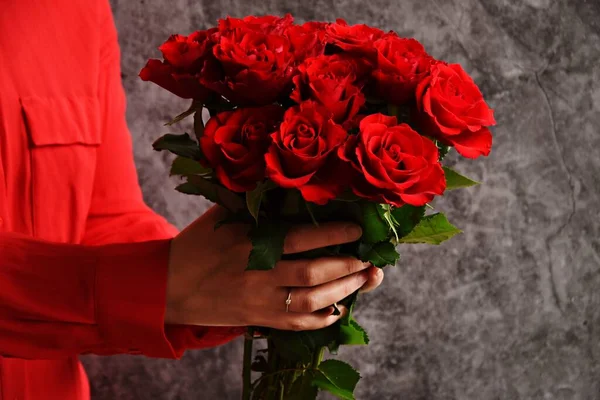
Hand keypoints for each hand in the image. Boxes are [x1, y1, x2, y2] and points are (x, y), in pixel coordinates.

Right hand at [165, 206, 383, 330]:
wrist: (166, 285)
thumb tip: (288, 186)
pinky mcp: (256, 320)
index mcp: (251, 243)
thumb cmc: (196, 244)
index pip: (302, 238)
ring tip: (363, 280)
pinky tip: (338, 311)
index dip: (335, 233)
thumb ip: (255, 204)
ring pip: (310, 301)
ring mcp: (258, 301)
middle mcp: (258, 274)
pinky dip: (320, 320)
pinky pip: (294, 325)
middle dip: (348, 266)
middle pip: (314, 273)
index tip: (357, 229)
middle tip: (369, 259)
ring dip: (343, 292)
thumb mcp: (222, 216)